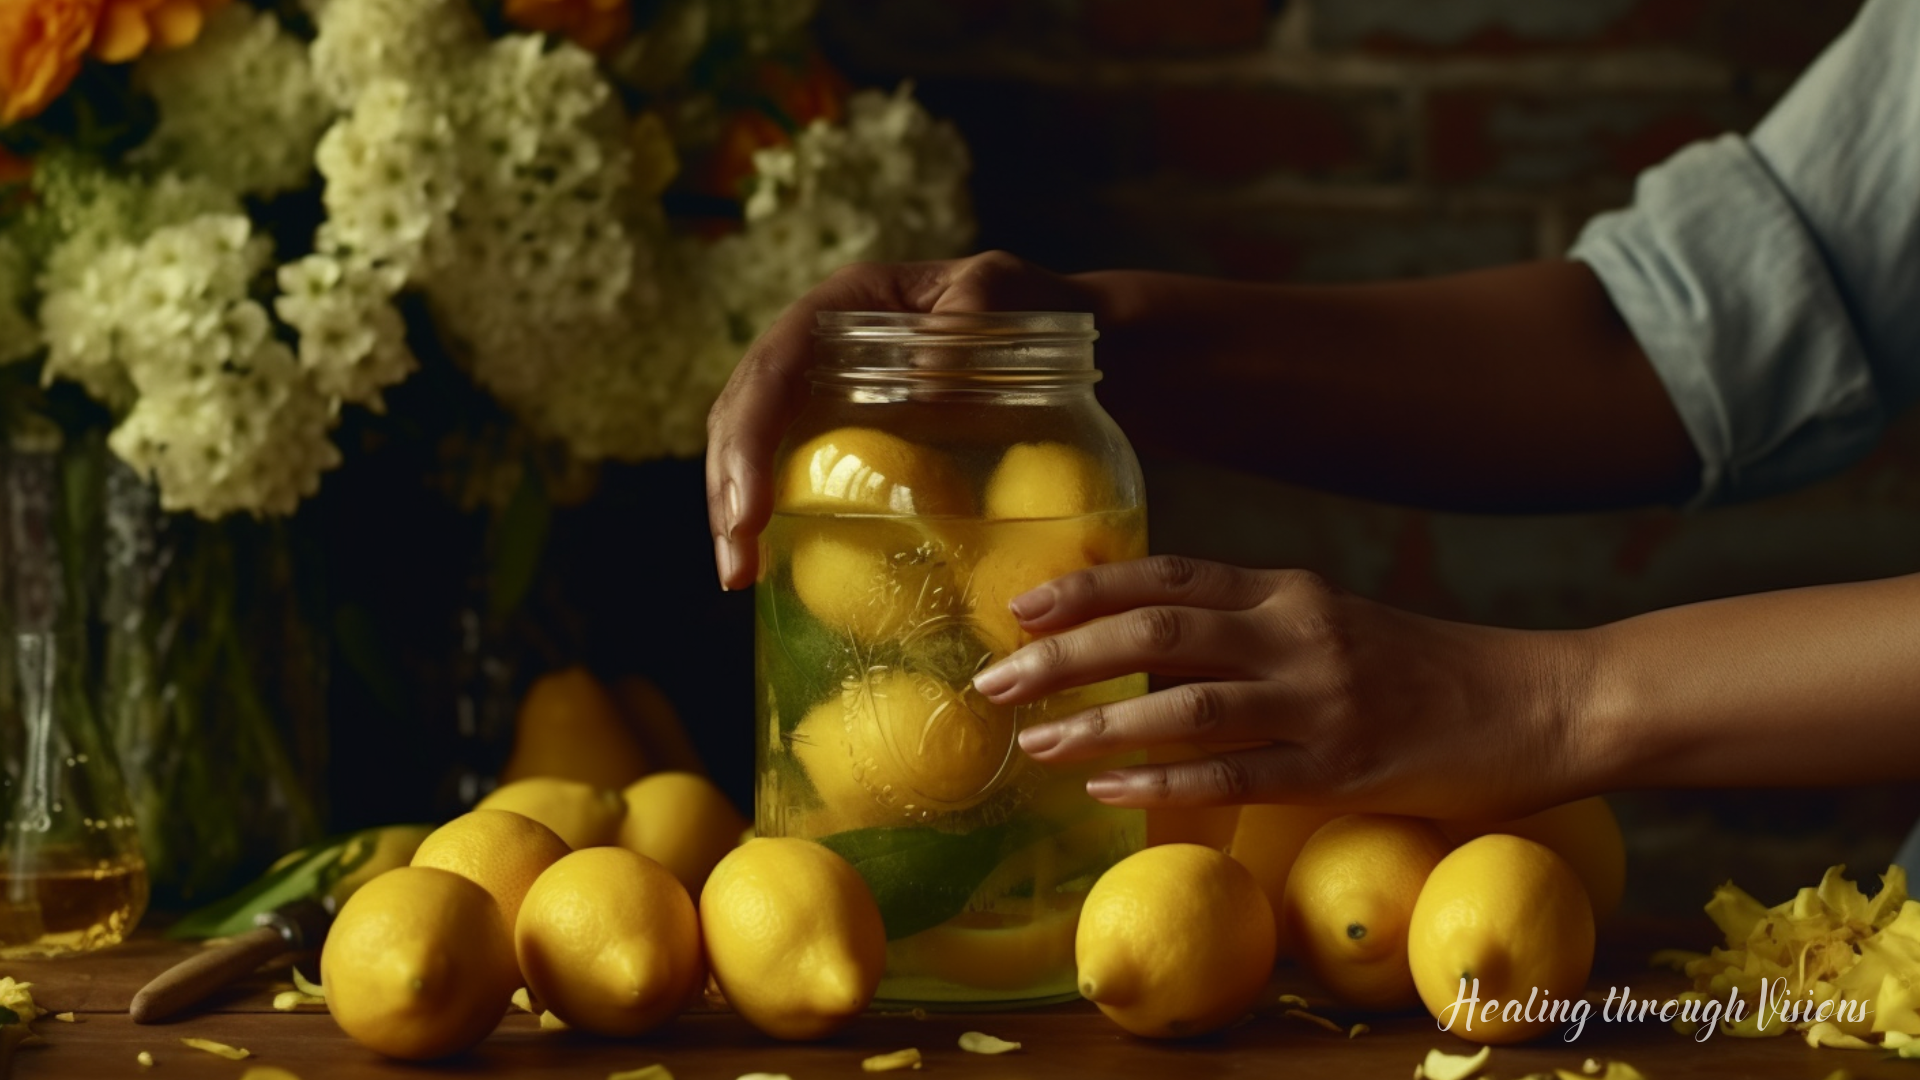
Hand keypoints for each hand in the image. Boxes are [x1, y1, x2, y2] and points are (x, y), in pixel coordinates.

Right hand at [704, 251, 1097, 590]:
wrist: (1076, 341)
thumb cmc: (1041, 310)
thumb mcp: (1008, 293)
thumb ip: (972, 314)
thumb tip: (926, 378)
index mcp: (845, 306)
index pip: (773, 366)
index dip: (749, 434)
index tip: (751, 507)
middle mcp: (821, 350)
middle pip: (744, 415)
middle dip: (727, 488)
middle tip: (735, 564)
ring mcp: (832, 398)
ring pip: (758, 452)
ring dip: (738, 514)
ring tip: (739, 576)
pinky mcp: (855, 442)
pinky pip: (806, 479)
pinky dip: (786, 523)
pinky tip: (779, 575)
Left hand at [969, 555, 1598, 819]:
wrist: (1536, 702)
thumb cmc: (1422, 669)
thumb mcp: (1329, 624)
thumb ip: (1245, 628)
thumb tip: (1140, 643)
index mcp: (1288, 591)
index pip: (1168, 574)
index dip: (1087, 587)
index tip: (1020, 605)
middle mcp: (1296, 631)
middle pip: (1158, 628)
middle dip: (1065, 653)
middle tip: (996, 679)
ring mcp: (1320, 699)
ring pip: (1185, 702)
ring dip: (1097, 721)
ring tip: (1033, 742)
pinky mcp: (1342, 766)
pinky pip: (1236, 776)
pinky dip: (1163, 783)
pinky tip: (1108, 789)